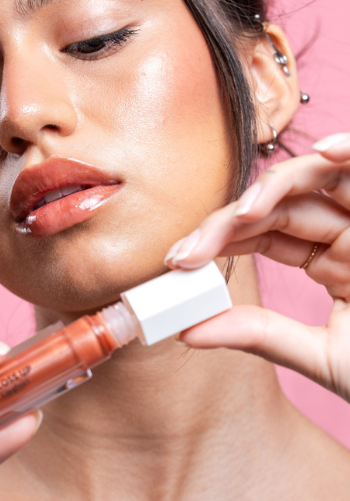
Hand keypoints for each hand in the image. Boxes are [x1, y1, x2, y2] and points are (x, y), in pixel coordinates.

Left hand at [164, 132, 349, 402]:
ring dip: (279, 186)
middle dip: (229, 222)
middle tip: (188, 250)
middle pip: (278, 205)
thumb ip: (261, 336)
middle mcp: (348, 231)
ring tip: (242, 213)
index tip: (177, 262)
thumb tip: (189, 331)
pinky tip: (327, 153)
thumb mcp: (324, 357)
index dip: (218, 241)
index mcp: (330, 260)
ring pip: (319, 177)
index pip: (263, 234)